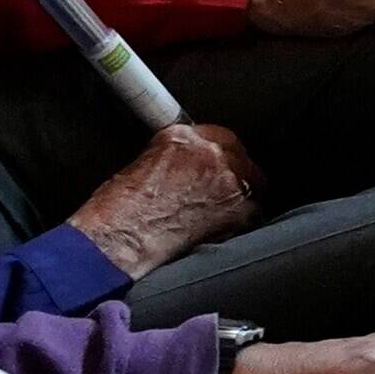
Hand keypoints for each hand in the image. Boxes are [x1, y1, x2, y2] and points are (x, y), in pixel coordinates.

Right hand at [62, 122, 255, 277]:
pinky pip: (254, 211)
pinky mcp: (238, 210)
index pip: (216, 135)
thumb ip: (176, 156)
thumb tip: (189, 163)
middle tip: (216, 190)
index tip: (214, 165)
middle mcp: (210, 153)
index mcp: (183, 137)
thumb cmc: (120, 210)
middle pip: (238, 155)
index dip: (217, 153)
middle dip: (231, 171)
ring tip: (217, 210)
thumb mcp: (143, 164)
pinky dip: (242, 219)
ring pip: (252, 181)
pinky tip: (221, 227)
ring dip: (238, 193)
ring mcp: (228, 180)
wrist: (121, 238)